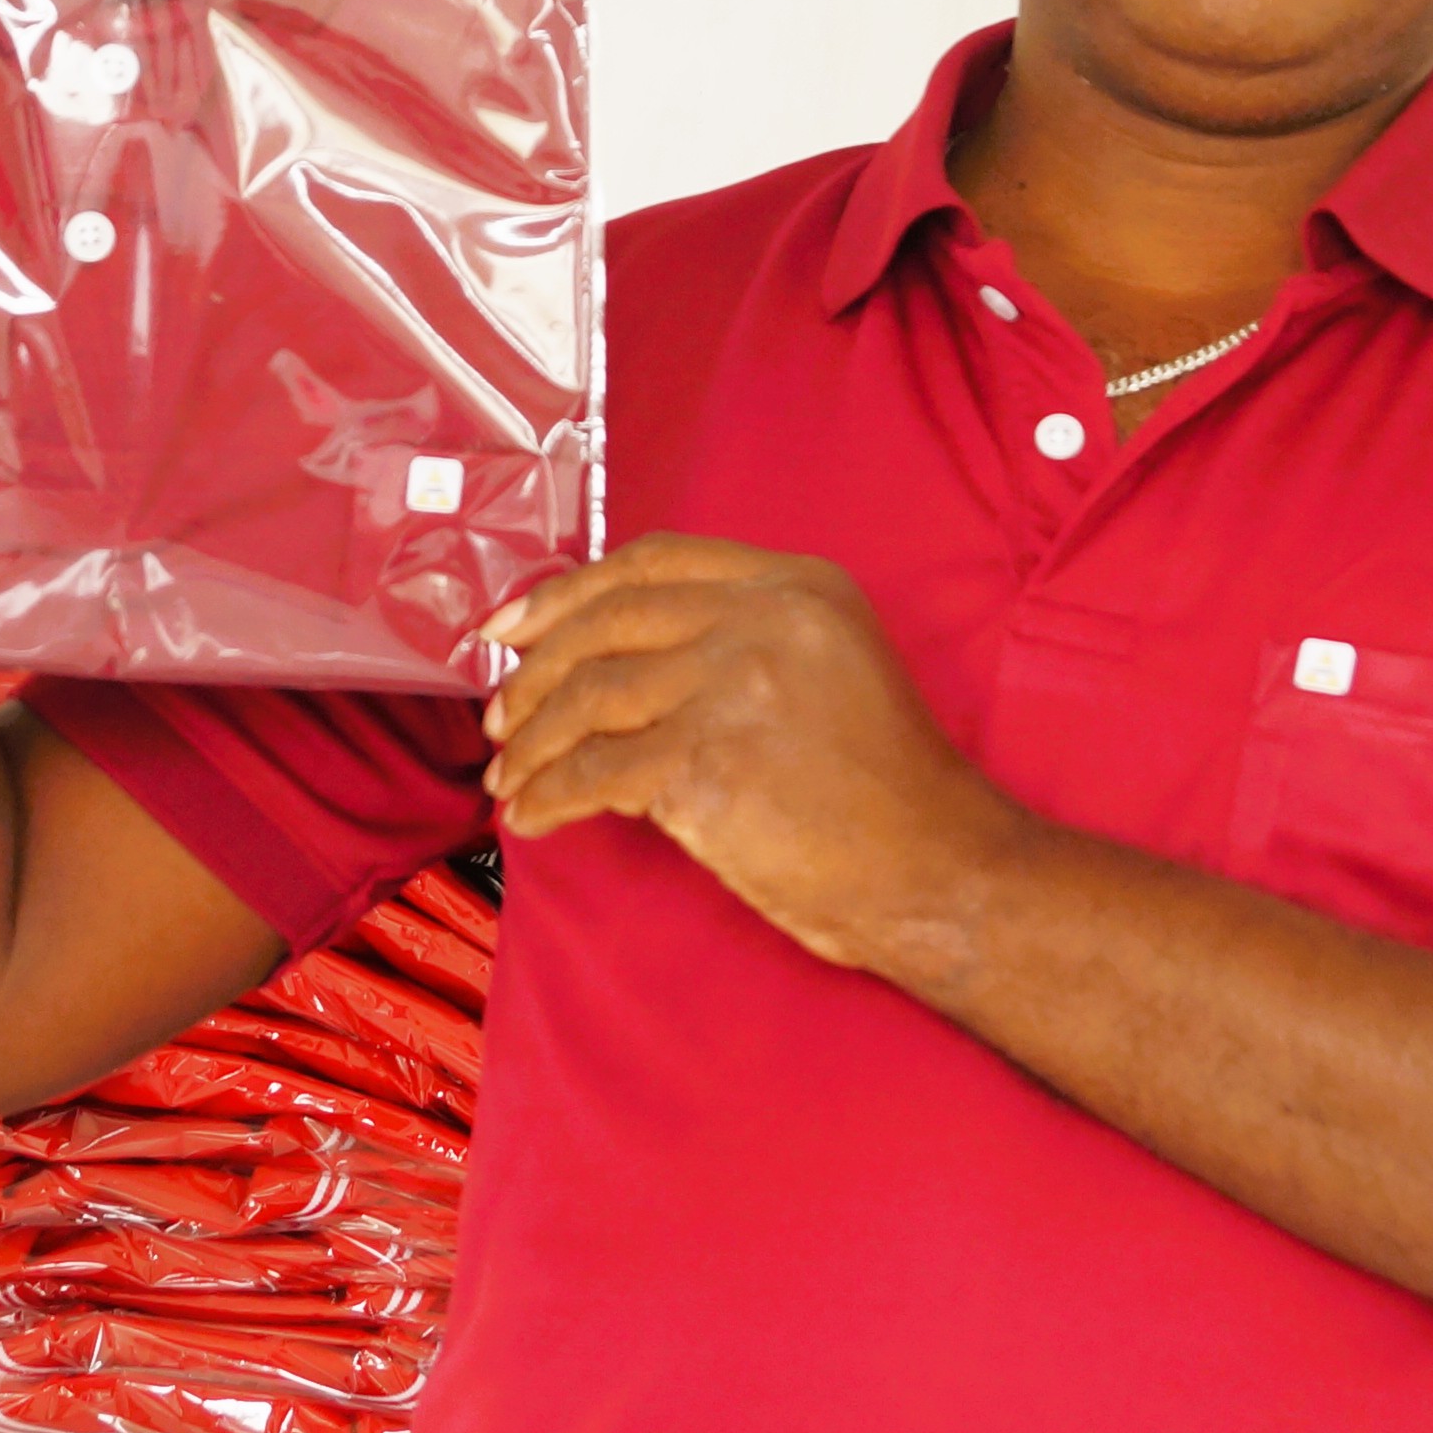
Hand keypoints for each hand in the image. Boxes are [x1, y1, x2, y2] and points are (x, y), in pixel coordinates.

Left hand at [483, 535, 1028, 973]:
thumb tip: (611, 653)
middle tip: (496, 717)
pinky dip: (549, 797)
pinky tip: (535, 818)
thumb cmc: (883, 788)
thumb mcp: (832, 665)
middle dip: (533, 673)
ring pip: (589, 698)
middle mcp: (765, 618)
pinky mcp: (706, 763)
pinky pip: (593, 772)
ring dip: (531, 743)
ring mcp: (733, 686)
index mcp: (799, 584)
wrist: (936, 870)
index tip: (511, 626)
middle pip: (608, 623)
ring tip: (510, 778)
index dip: (568, 592)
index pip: (653, 563)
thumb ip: (743, 636)